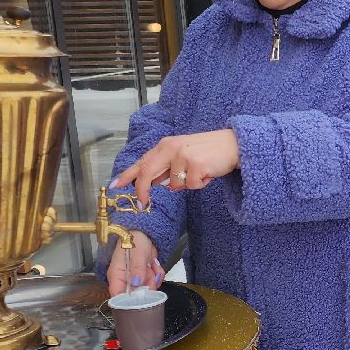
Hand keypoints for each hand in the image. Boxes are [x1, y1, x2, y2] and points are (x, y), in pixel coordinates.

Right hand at [105, 230, 164, 296]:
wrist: (142, 233)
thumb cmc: (133, 240)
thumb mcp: (136, 253)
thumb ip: (137, 268)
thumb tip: (136, 283)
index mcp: (116, 275)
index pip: (117, 296)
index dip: (128, 301)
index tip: (140, 298)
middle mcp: (124, 280)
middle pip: (136, 295)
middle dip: (147, 286)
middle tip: (149, 272)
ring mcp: (135, 279)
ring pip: (147, 289)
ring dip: (153, 277)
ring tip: (150, 264)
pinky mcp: (144, 277)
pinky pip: (154, 282)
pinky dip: (157, 274)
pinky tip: (153, 264)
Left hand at [112, 129, 240, 206]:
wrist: (233, 145)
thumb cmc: (208, 151)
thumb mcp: (182, 154)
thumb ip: (165, 167)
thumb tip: (150, 181)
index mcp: (166, 145)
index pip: (142, 161)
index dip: (128, 175)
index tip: (115, 185)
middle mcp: (172, 148)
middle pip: (148, 172)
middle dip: (143, 190)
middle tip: (142, 203)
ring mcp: (184, 156)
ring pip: (174, 185)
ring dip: (187, 185)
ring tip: (199, 173)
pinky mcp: (197, 165)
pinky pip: (191, 185)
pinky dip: (200, 184)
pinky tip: (207, 173)